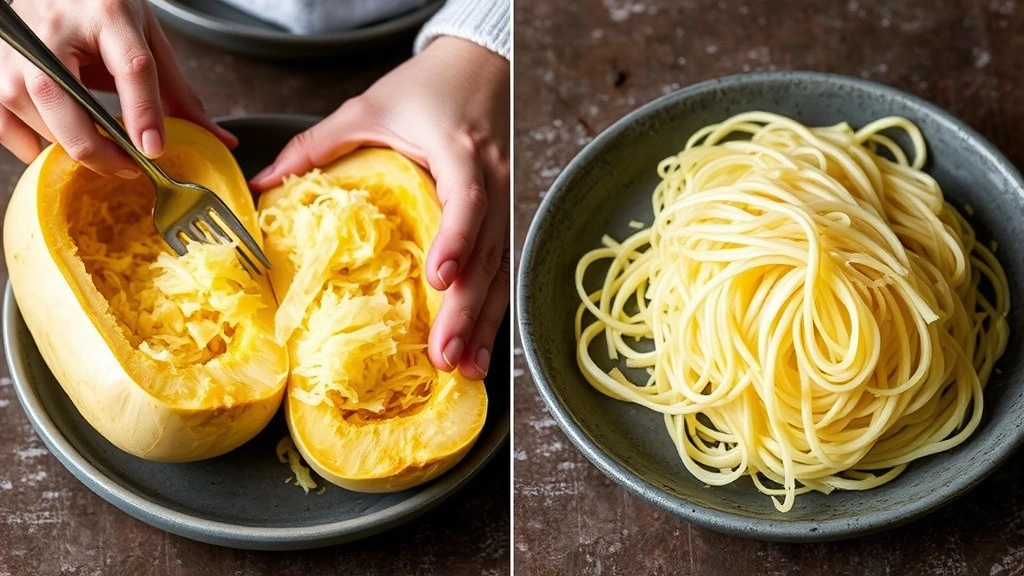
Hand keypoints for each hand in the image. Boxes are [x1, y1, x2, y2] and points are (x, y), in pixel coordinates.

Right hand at [0, 0, 234, 174]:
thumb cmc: (100, 10)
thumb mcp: (147, 38)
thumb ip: (179, 93)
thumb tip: (219, 140)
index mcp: (107, 15)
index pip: (132, 70)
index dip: (144, 114)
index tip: (154, 149)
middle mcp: (52, 33)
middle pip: (73, 109)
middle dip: (104, 152)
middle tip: (130, 165)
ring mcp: (15, 54)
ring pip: (42, 125)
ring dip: (73, 148)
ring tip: (97, 145)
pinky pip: (7, 128)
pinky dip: (32, 147)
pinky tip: (55, 142)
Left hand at [250, 37, 509, 379]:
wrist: (481, 64)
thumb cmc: (427, 86)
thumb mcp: (367, 108)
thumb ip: (317, 146)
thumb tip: (263, 184)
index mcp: (461, 151)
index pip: (468, 200)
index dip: (456, 240)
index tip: (438, 279)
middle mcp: (494, 179)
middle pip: (488, 251)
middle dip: (468, 308)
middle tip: (446, 355)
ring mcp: (508, 199)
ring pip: (502, 268)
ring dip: (485, 321)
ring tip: (467, 367)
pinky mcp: (507, 214)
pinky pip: (504, 268)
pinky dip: (493, 309)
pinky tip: (481, 347)